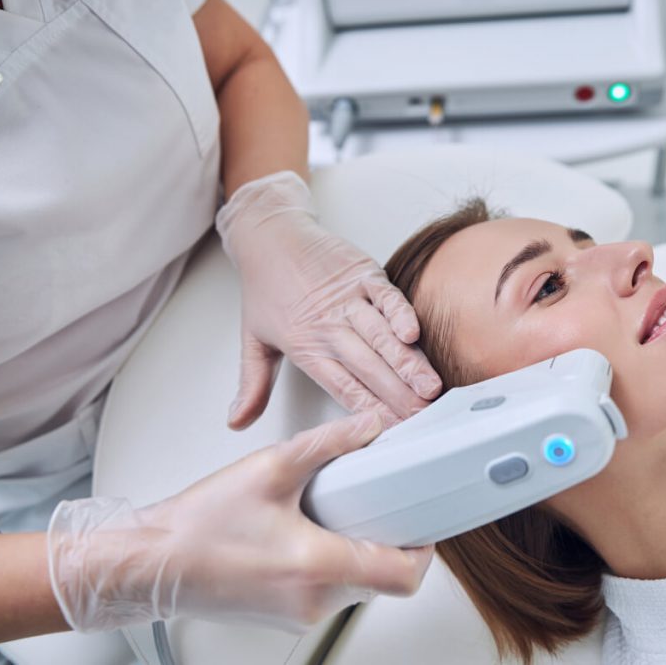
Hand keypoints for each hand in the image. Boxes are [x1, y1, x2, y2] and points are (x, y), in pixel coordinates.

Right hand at [47, 412, 433, 632]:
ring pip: (356, 587)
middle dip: (390, 543)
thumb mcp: (270, 468)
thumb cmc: (198, 526)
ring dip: (359, 552)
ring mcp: (300, 613)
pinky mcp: (285, 615)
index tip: (422, 521)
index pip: (403, 575)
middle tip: (380, 505)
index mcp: (318, 566)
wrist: (149, 564)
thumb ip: (329, 443)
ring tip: (338, 514)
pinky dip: (332, 563)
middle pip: (383, 580)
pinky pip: (328, 591)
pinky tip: (309, 532)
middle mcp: (314, 599)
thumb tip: (369, 425)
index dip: (424, 549)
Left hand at [215, 171, 441, 428]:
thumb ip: (252, 386)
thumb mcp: (252, 340)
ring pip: (381, 336)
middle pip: (368, 366)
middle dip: (397, 394)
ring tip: (429, 387)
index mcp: (305, 346)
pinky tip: (414, 334)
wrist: (267, 234)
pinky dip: (400, 313)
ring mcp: (346, 298)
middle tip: (421, 416)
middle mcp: (327, 325)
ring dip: (407, 362)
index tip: (390, 429)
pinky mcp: (361, 273)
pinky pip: (385, 295)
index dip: (368, 410)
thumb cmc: (265, 286)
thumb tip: (236, 422)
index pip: (342, 387)